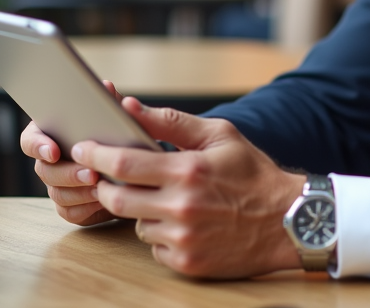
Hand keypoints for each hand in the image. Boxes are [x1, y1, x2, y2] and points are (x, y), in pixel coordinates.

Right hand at [19, 79, 121, 225]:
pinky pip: (71, 213)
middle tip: (90, 172)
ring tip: (101, 185)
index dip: (38, 145)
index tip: (53, 150)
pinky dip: (86, 207)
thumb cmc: (123, 135)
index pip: (31, 139)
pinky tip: (103, 199)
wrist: (140, 165)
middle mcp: (51, 161)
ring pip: (57, 193)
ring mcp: (59, 186)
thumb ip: (111, 101)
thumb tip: (107, 87)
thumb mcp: (120, 116)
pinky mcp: (73, 207)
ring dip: (79, 191)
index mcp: (53, 134)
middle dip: (67, 172)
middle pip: (44, 170)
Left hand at [71, 98, 305, 278]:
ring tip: (165, 198)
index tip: (81, 148)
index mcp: (188, 170)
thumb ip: (172, 121)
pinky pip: (153, 246)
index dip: (95, 154)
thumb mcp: (220, 135)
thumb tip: (130, 106)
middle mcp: (182, 207)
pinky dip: (160, 233)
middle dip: (104, 185)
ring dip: (140, 209)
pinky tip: (183, 222)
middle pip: (116, 198)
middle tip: (107, 176)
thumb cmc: (253, 173)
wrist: (289, 221)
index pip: (123, 163)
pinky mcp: (187, 262)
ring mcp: (183, 238)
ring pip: (135, 223)